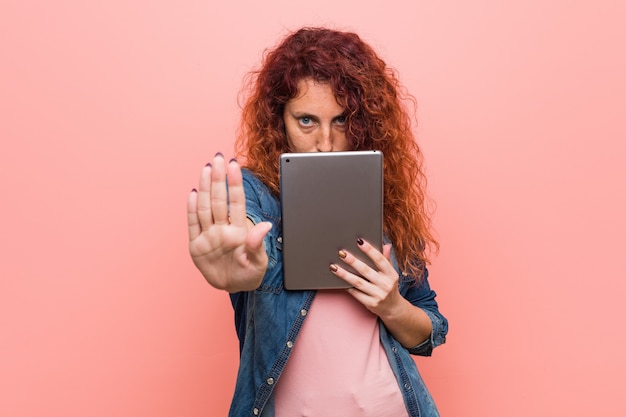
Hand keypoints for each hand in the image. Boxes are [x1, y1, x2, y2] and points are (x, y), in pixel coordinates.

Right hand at [187, 153, 271, 291]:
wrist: (233, 287)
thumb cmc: (249, 273)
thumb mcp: (258, 263)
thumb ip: (258, 245)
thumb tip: (266, 226)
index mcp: (239, 231)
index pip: (237, 203)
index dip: (235, 184)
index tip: (234, 165)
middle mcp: (223, 229)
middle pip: (219, 200)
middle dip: (219, 178)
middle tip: (218, 158)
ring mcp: (209, 235)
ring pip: (206, 207)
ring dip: (206, 188)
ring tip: (206, 169)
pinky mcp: (196, 245)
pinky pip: (193, 224)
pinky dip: (192, 209)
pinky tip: (193, 193)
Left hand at [330, 239, 433, 346]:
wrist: (393, 308)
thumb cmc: (388, 286)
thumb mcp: (390, 273)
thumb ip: (386, 259)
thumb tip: (386, 245)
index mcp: (391, 274)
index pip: (380, 260)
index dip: (369, 250)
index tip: (359, 241)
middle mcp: (385, 284)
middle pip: (366, 270)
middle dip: (352, 261)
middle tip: (341, 253)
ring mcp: (378, 295)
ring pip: (358, 282)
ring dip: (344, 274)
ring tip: (334, 267)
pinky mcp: (370, 303)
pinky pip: (355, 293)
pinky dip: (346, 286)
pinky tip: (337, 280)